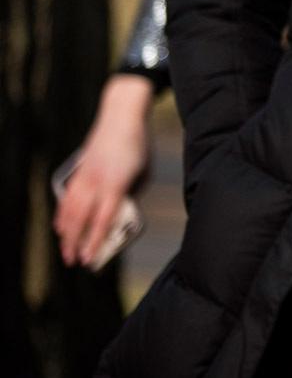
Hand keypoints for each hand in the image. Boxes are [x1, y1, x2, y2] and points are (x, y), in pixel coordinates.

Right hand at [55, 73, 153, 268]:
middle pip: (80, 219)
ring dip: (66, 232)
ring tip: (65, 249)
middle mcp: (96, 182)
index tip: (90, 259)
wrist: (122, 114)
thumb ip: (132, 194)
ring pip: (69, 210)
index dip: (94, 241)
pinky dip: (62, 213)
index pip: (102, 220)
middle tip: (73, 262)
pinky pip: (67, 197)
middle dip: (75, 243)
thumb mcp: (144, 173)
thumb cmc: (140, 146)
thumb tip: (121, 214)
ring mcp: (84, 175)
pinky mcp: (78, 170)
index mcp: (116, 184)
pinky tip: (61, 225)